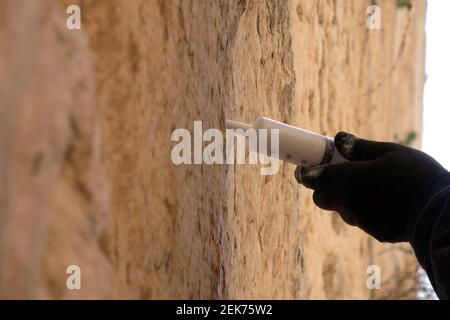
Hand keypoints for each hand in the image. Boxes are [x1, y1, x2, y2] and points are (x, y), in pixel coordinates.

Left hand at [295, 132, 446, 242]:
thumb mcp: (390, 151)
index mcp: (346, 180)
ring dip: (347, 199)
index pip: (311, 179)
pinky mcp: (375, 232)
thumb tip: (339, 139)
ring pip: (342, 209)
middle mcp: (348, 203)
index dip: (306, 172)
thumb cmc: (415, 175)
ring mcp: (361, 220)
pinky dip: (366, 210)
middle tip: (340, 174)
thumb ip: (360, 146)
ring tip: (371, 186)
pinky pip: (362, 219)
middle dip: (324, 187)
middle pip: (320, 198)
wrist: (441, 212)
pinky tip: (386, 201)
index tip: (308, 166)